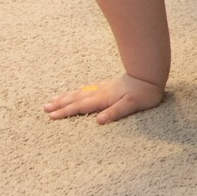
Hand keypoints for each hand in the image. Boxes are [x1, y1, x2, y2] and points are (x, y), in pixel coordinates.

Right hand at [43, 72, 163, 124]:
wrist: (151, 74)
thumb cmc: (144, 92)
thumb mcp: (132, 105)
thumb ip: (115, 112)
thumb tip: (99, 121)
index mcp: (104, 98)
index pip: (81, 106)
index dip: (65, 112)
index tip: (51, 116)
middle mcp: (100, 92)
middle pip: (76, 98)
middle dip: (60, 104)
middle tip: (45, 107)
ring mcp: (103, 87)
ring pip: (80, 92)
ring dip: (66, 97)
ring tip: (53, 99)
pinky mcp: (108, 85)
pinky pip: (88, 89)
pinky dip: (78, 91)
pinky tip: (76, 92)